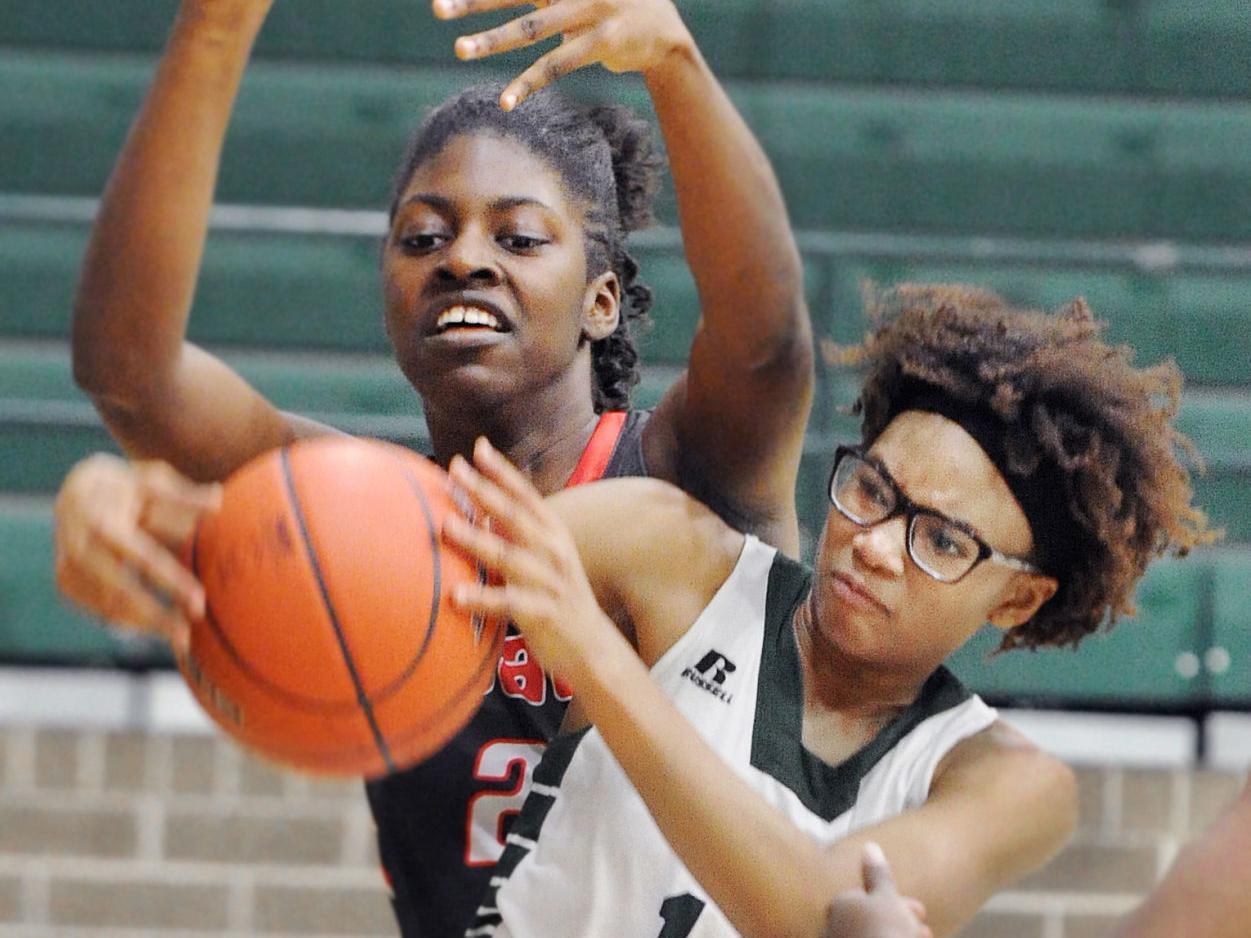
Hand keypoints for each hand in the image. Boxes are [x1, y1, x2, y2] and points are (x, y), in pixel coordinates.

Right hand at [54, 454, 220, 651]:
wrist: (76, 489)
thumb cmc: (127, 486)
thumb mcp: (152, 481)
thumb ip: (184, 496)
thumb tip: (219, 499)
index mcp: (104, 522)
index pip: (142, 558)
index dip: (171, 582)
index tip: (199, 602)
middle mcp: (80, 548)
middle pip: (121, 593)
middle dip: (155, 617)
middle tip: (188, 638)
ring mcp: (69, 568)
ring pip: (108, 607)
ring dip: (144, 626)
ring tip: (181, 641)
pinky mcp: (66, 583)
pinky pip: (98, 610)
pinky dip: (127, 622)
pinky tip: (156, 630)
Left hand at [434, 0, 692, 108]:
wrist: (668, 34)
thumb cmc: (617, 9)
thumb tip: (519, 13)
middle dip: (473, 0)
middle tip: (436, 9)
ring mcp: (589, 10)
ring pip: (530, 28)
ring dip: (492, 40)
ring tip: (459, 50)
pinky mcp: (603, 41)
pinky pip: (557, 65)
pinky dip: (528, 84)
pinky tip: (506, 102)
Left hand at [443, 437, 618, 686]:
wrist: (593, 647)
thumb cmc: (558, 599)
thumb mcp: (543, 559)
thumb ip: (515, 536)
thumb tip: (479, 511)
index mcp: (553, 534)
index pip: (525, 494)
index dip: (502, 471)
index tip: (477, 448)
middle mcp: (554, 551)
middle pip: (515, 514)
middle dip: (484, 490)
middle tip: (455, 470)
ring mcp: (550, 581)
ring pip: (509, 555)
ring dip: (477, 539)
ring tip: (446, 526)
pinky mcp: (544, 612)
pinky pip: (509, 603)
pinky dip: (483, 599)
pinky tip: (456, 597)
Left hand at [824, 843, 931, 937]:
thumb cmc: (885, 932)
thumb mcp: (886, 897)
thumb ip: (878, 873)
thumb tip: (869, 845)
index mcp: (838, 905)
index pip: (869, 899)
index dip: (898, 903)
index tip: (920, 911)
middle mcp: (832, 927)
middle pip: (872, 920)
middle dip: (901, 920)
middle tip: (924, 929)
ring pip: (874, 934)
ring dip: (901, 933)